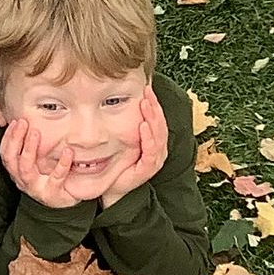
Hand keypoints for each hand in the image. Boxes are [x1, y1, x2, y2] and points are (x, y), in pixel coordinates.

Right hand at [0, 119, 80, 208]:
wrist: (64, 203)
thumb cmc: (50, 178)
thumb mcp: (38, 163)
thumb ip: (33, 148)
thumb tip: (31, 122)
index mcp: (17, 172)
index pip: (5, 154)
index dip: (7, 138)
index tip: (14, 121)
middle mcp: (22, 181)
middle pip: (11, 160)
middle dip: (15, 140)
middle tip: (23, 122)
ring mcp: (36, 188)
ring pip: (26, 169)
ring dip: (29, 149)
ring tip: (36, 133)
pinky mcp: (52, 194)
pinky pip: (55, 178)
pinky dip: (62, 164)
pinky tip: (68, 151)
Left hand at [98, 87, 167, 209]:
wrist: (112, 186)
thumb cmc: (118, 162)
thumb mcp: (121, 139)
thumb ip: (123, 122)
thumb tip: (115, 98)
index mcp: (153, 140)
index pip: (157, 118)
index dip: (153, 103)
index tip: (147, 88)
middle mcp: (157, 149)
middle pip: (160, 124)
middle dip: (154, 107)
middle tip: (148, 92)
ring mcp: (154, 159)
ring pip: (158, 135)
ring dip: (152, 118)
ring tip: (146, 104)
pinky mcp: (147, 169)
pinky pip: (151, 152)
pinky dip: (148, 138)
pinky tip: (143, 127)